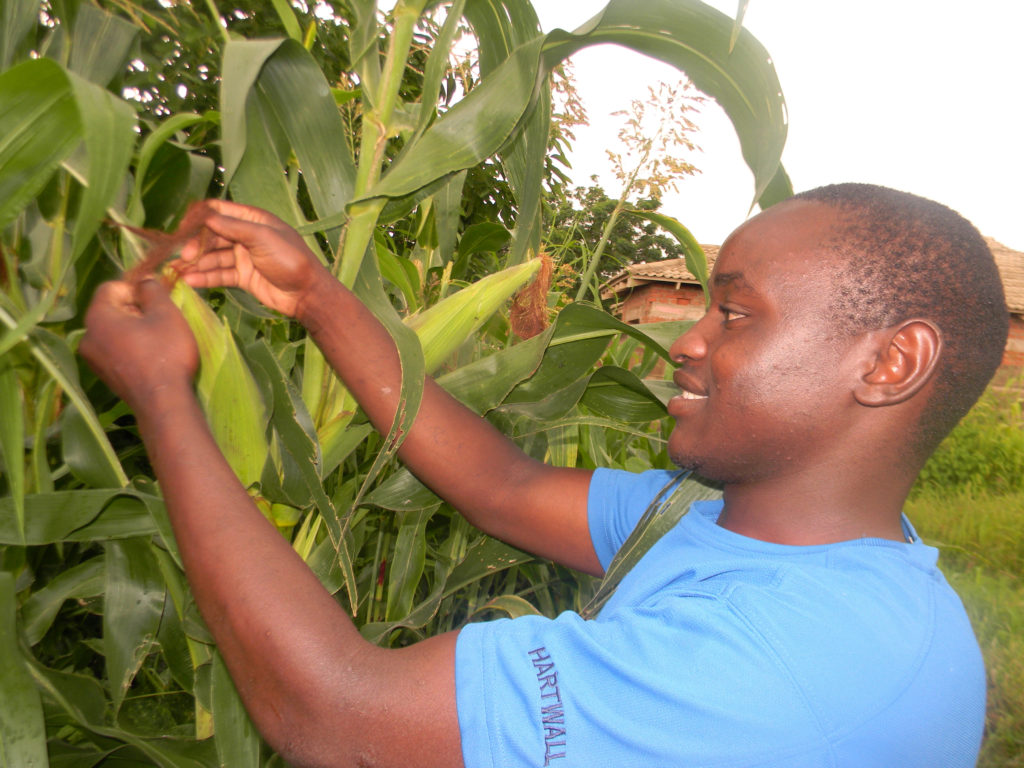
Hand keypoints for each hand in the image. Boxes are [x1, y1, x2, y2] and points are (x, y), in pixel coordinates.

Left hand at [80, 279, 198, 410]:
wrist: (164, 402)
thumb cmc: (166, 353)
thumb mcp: (166, 313)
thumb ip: (152, 290)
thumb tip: (144, 281)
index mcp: (97, 317)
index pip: (110, 287)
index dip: (135, 289)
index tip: (156, 302)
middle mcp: (87, 336)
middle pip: (110, 309)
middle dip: (134, 310)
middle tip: (160, 321)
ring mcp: (93, 359)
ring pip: (113, 331)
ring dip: (134, 329)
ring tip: (157, 341)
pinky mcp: (104, 375)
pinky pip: (114, 349)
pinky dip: (130, 347)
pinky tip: (150, 358)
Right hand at [174, 200, 329, 317]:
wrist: (306, 293)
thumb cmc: (289, 258)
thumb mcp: (262, 237)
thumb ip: (233, 227)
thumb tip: (205, 216)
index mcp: (252, 219)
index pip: (219, 212)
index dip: (200, 217)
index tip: (182, 227)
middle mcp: (245, 236)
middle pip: (212, 236)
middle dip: (196, 246)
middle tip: (184, 258)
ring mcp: (243, 257)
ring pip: (214, 258)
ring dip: (196, 264)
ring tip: (176, 272)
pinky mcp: (242, 277)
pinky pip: (220, 274)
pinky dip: (205, 278)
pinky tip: (189, 281)